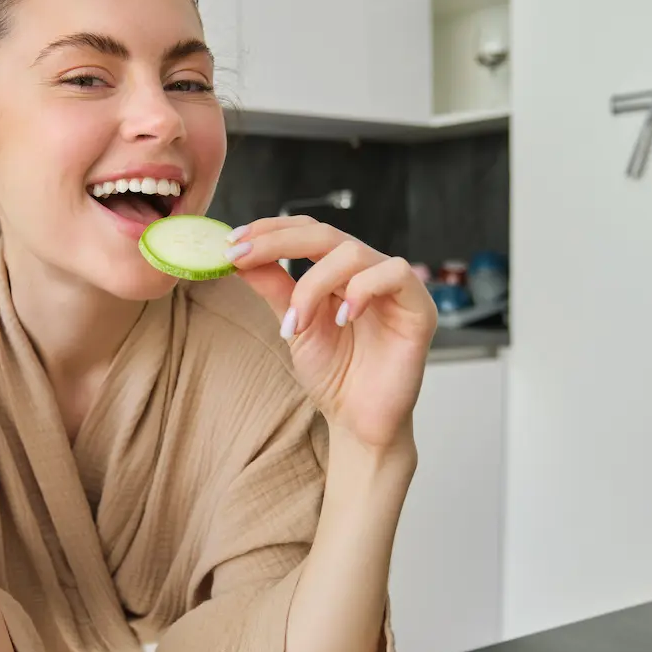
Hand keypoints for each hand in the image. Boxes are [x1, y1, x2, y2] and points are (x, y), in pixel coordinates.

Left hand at [224, 217, 436, 450]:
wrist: (359, 421)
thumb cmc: (333, 374)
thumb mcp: (293, 324)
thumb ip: (273, 287)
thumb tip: (237, 255)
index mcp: (339, 272)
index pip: (307, 231)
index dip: (271, 230)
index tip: (233, 242)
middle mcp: (368, 271)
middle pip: (325, 233)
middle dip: (278, 242)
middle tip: (242, 257)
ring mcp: (395, 287)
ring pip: (352, 252)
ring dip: (313, 285)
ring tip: (296, 324)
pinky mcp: (419, 307)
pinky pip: (395, 274)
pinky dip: (361, 290)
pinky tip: (343, 318)